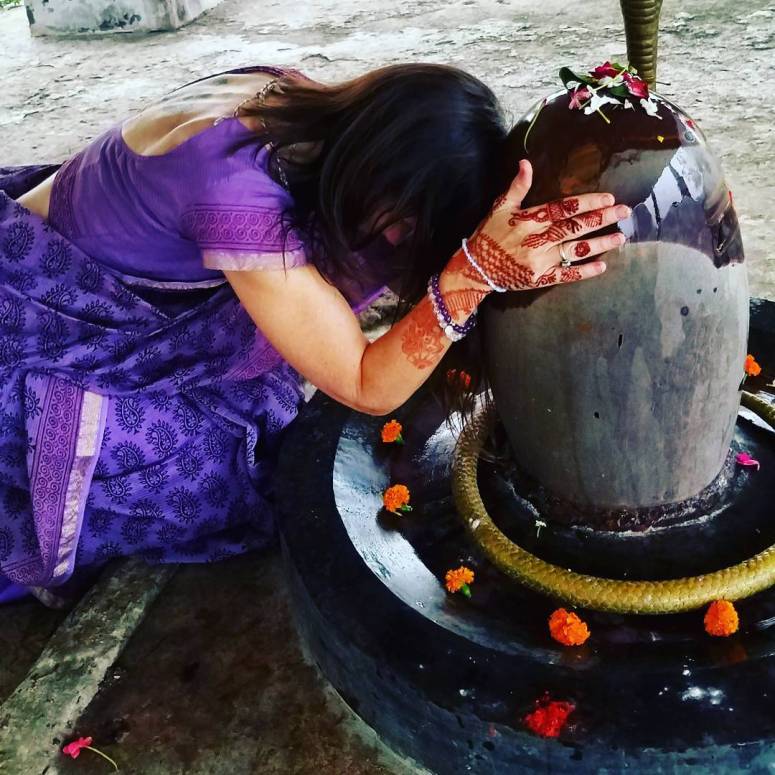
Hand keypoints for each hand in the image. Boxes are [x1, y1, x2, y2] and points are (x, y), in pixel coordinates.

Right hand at [446, 159, 630, 291]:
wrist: (475, 268)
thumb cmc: (488, 234)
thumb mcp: (499, 207)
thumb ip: (517, 187)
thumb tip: (526, 163)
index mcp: (530, 220)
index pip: (563, 208)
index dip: (586, 203)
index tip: (607, 198)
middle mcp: (538, 240)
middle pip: (575, 227)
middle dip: (601, 218)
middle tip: (625, 211)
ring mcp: (540, 261)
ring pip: (575, 250)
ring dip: (600, 244)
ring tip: (620, 237)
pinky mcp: (540, 278)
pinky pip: (566, 275)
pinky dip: (584, 271)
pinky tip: (602, 266)